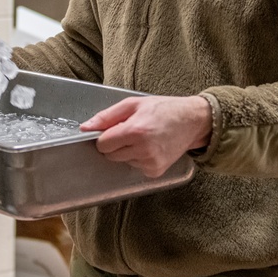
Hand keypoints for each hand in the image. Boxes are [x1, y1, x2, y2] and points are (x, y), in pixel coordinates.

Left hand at [81, 95, 210, 177]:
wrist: (192, 121)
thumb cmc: (163, 109)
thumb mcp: (132, 104)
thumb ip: (106, 117)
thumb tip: (85, 128)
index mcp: (135, 131)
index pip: (102, 144)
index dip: (105, 136)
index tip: (114, 129)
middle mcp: (143, 150)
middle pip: (110, 155)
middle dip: (115, 144)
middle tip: (131, 131)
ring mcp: (150, 163)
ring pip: (122, 161)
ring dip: (127, 151)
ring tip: (144, 137)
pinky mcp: (155, 171)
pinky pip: (135, 167)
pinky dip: (138, 158)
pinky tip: (150, 147)